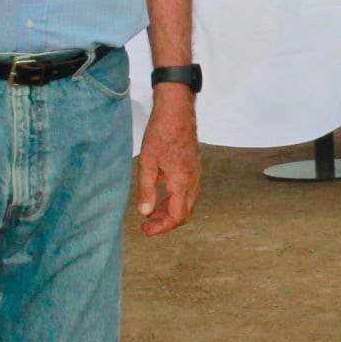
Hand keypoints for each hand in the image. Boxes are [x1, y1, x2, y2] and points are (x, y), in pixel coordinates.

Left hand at [134, 89, 200, 234]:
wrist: (176, 111)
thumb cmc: (160, 133)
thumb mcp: (147, 162)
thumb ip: (146, 190)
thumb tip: (145, 213)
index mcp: (181, 181)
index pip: (177, 216)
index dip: (162, 227)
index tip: (146, 230)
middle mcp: (192, 180)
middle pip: (185, 213)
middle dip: (166, 222)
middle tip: (147, 225)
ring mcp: (196, 174)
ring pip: (188, 203)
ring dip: (171, 211)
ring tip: (152, 211)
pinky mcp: (194, 167)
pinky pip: (189, 192)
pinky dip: (176, 199)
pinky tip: (162, 194)